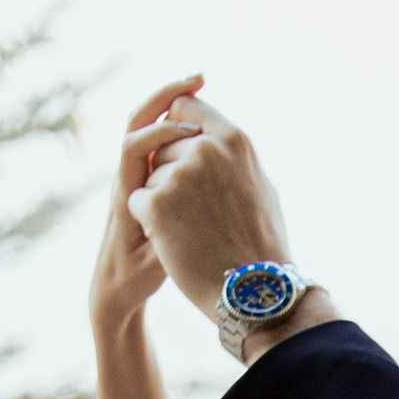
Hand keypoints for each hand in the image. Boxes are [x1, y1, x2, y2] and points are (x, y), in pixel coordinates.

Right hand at [90, 71, 205, 341]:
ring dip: (160, 109)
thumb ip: (215, 193)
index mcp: (159, 168)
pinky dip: (153, 139)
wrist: (129, 287)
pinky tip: (178, 139)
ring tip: (186, 103)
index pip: (170, 120)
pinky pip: (131, 156)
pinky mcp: (121, 196)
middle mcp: (138, 168)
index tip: (204, 79)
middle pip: (149, 113)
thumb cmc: (173, 257)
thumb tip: (248, 175)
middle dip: (172, 91)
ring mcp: (127, 180)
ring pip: (135, 129)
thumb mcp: (203, 219)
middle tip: (198, 76)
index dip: (186, 97)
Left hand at [127, 90, 294, 317]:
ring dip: (160, 199)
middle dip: (169, 169)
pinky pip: (137, 200)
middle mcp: (205, 148)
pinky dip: (149, 223)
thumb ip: (231, 155)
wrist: (253, 292)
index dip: (174, 122)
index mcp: (234, 139)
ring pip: (149, 174)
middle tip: (197, 210)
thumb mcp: (260, 185)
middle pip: (163, 143)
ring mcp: (179, 174)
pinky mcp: (156, 203)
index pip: (185, 106)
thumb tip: (212, 136)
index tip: (177, 138)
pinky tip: (176, 242)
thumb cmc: (261, 244)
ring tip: (193, 230)